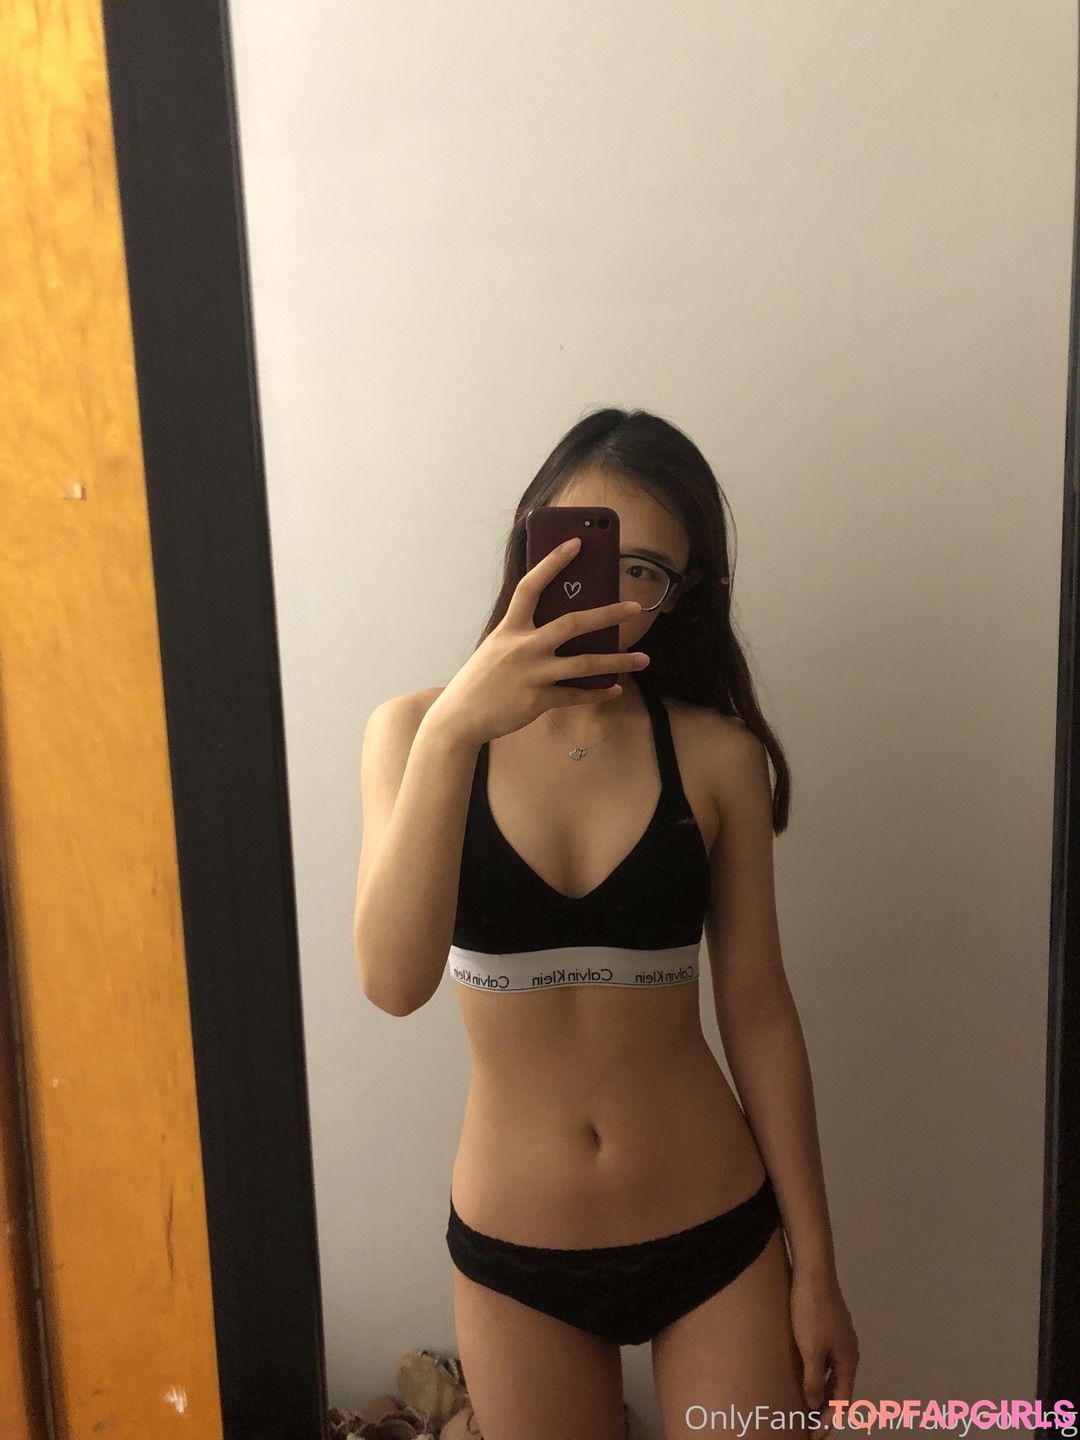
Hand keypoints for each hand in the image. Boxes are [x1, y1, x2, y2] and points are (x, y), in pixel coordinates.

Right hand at [428, 536, 649, 747]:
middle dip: (608, 614)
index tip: (577, 543)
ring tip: (643, 659)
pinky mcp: (538, 700)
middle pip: (573, 623)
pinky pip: (577, 696)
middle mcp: (523, 647)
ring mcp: (533, 675)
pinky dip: (599, 693)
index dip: (553, 562)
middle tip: (634, 607)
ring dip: (618, 661)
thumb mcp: (496, 648)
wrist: (459, 718)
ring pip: (585, 664)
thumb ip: (523, 635)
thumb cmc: (480, 680)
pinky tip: (617, 688)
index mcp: (510, 629)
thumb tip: (561, 626)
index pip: (531, 586)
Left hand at [789, 1269, 858, 1435]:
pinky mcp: (829, 1326)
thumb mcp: (810, 1349)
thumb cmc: (811, 1311)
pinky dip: (818, 1374)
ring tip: (806, 1408)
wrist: (812, 1270)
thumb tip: (814, 1404)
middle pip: (840, 1388)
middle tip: (809, 1428)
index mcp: (849, 1358)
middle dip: (826, 1410)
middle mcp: (848, 1349)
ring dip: (822, 1392)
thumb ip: (813, 1378)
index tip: (814, 1436)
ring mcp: (839, 1336)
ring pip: (833, 1373)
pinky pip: (826, 1359)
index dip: (829, 1420)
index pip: (842, 1400)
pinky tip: (805, 1376)